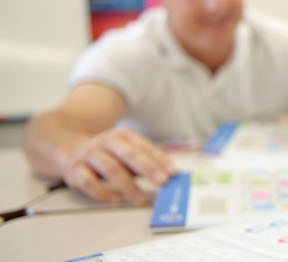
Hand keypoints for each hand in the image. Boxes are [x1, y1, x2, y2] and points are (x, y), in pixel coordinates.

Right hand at [58, 127, 176, 204]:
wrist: (66, 147)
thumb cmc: (105, 153)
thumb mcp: (125, 151)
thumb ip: (144, 161)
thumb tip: (168, 175)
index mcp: (122, 135)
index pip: (144, 147)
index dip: (160, 160)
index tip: (173, 173)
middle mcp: (106, 142)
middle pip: (129, 154)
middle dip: (148, 168)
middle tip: (162, 182)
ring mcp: (89, 154)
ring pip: (110, 168)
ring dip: (128, 185)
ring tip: (140, 199)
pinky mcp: (75, 169)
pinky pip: (88, 182)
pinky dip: (103, 192)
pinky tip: (115, 200)